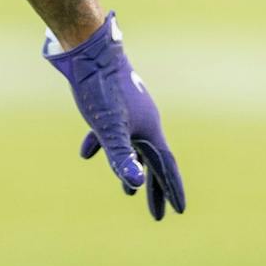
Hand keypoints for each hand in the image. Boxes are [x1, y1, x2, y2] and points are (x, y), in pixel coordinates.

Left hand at [43, 12, 185, 219]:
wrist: (90, 50)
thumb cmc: (100, 89)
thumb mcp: (108, 127)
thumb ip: (120, 155)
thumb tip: (135, 184)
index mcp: (149, 130)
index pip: (166, 165)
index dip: (172, 188)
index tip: (179, 210)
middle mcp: (144, 121)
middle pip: (153, 160)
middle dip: (155, 188)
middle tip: (157, 214)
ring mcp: (129, 111)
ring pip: (134, 147)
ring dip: (132, 168)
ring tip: (128, 191)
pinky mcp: (111, 102)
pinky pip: (111, 130)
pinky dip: (101, 145)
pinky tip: (86, 153)